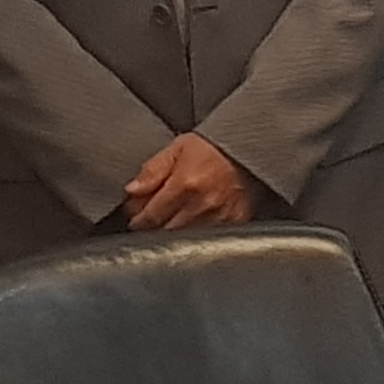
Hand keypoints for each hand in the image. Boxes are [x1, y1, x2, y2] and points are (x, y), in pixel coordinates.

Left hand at [124, 133, 260, 230]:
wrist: (251, 145)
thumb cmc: (215, 146)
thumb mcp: (178, 148)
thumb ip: (152, 170)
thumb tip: (132, 190)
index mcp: (185, 185)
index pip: (151, 216)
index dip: (139, 220)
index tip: (136, 219)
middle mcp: (202, 205)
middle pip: (166, 232)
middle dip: (154, 227)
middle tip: (151, 219)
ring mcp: (220, 217)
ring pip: (186, 238)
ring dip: (174, 232)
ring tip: (174, 219)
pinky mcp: (236, 223)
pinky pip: (209, 238)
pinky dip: (198, 235)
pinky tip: (195, 223)